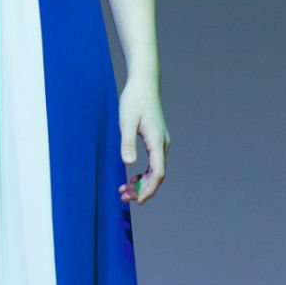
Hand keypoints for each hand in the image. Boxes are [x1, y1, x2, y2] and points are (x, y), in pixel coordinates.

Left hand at [118, 79, 168, 205]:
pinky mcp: (156, 139)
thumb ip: (127, 143)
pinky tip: (132, 177)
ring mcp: (161, 142)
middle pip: (157, 175)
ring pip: (156, 170)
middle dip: (142, 189)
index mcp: (157, 141)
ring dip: (142, 183)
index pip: (158, 173)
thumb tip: (128, 164)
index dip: (149, 189)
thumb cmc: (134, 100)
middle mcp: (162, 144)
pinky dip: (144, 173)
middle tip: (123, 197)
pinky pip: (154, 163)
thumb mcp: (126, 121)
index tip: (138, 200)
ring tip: (124, 190)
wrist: (144, 83)